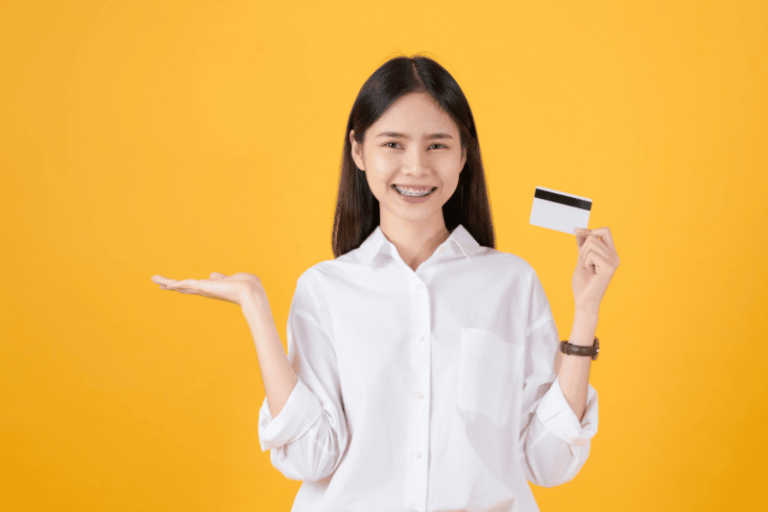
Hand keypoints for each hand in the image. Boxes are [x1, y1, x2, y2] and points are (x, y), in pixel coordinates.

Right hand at [150, 272, 264, 307]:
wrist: (251, 292)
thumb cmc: (247, 286)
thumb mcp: (232, 279)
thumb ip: (221, 278)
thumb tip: (214, 276)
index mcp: (212, 289)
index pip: (194, 287)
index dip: (183, 285)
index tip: (173, 285)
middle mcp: (206, 291)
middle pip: (184, 287)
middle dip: (170, 285)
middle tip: (157, 283)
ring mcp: (203, 289)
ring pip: (181, 285)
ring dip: (167, 282)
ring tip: (154, 279)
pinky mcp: (203, 287)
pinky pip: (184, 284)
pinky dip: (173, 282)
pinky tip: (162, 282)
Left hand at [572, 226, 619, 313]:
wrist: (583, 300)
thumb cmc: (583, 283)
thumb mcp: (582, 259)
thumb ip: (582, 246)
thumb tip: (579, 230)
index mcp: (610, 253)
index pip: (605, 231)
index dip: (590, 230)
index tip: (578, 232)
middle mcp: (615, 256)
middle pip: (594, 237)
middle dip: (583, 249)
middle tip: (585, 263)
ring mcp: (613, 262)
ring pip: (591, 244)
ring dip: (583, 257)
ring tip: (588, 268)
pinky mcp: (609, 268)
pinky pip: (591, 254)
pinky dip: (585, 262)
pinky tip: (590, 272)